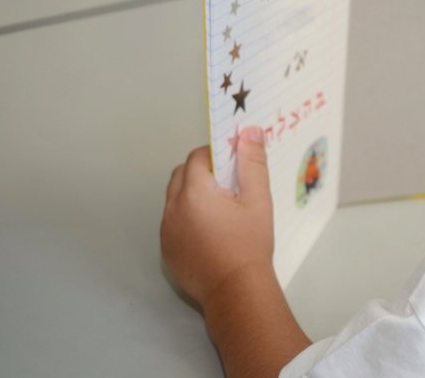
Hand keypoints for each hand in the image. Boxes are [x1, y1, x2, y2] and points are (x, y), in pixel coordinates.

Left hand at [160, 127, 274, 307]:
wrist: (236, 291)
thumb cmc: (249, 245)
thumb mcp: (258, 200)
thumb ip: (252, 163)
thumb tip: (249, 132)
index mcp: (194, 192)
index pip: (196, 157)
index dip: (215, 154)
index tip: (233, 164)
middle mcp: (173, 209)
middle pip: (180, 175)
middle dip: (201, 172)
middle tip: (228, 186)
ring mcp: (167, 231)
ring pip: (175, 199)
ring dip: (192, 195)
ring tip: (221, 209)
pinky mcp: (167, 249)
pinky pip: (173, 222)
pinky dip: (188, 217)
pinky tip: (211, 231)